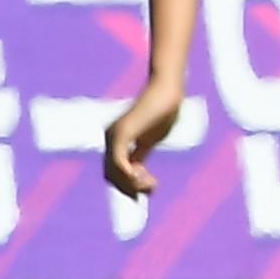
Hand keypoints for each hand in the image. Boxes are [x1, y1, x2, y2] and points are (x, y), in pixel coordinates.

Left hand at [101, 73, 185, 200]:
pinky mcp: (122, 134)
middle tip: (153, 188)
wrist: (168, 90)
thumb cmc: (163, 111)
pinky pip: (119, 162)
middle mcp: (111, 137)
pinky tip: (143, 176)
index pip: (115, 171)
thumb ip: (140, 153)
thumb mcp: (150, 138)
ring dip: (132, 184)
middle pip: (111, 175)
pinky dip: (128, 174)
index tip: (151, 188)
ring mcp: (114, 135)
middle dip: (131, 187)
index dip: (131, 184)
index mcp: (117, 139)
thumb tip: (136, 172)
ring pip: (113, 172)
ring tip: (152, 185)